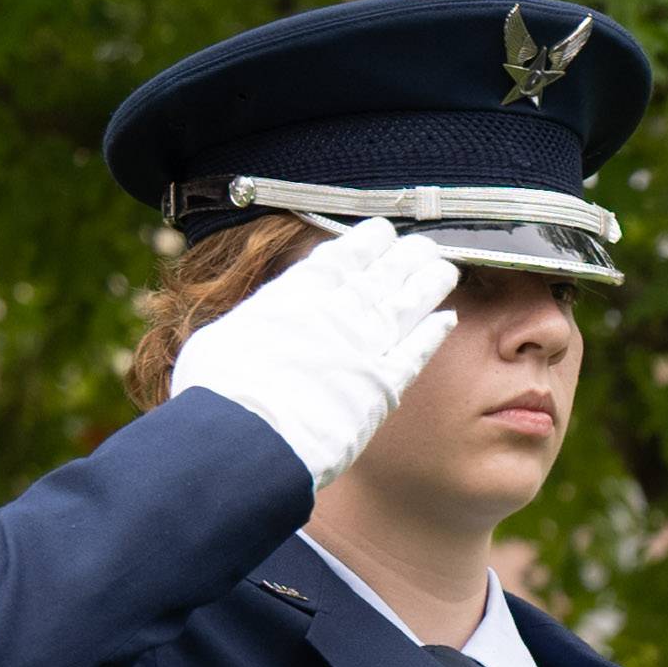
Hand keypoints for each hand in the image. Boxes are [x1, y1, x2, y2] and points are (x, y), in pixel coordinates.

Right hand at [169, 217, 464, 480]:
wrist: (248, 435)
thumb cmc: (219, 392)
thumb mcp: (222, 339)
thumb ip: (255, 325)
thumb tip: (261, 323)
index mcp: (292, 296)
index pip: (338, 259)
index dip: (364, 242)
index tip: (382, 231)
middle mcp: (335, 313)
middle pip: (380, 276)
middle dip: (404, 258)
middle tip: (423, 246)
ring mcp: (364, 346)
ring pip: (406, 305)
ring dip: (428, 284)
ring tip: (444, 268)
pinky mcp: (384, 385)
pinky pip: (416, 352)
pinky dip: (433, 333)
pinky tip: (448, 319)